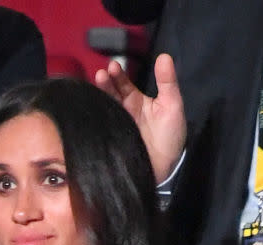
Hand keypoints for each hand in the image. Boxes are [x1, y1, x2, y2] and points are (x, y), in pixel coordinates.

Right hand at [95, 53, 185, 183]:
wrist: (165, 170)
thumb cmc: (171, 137)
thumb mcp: (172, 106)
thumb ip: (168, 82)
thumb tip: (164, 56)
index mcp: (136, 102)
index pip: (123, 84)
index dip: (118, 75)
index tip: (113, 66)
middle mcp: (123, 112)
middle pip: (110, 94)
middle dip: (106, 83)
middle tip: (102, 74)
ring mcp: (115, 126)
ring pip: (103, 108)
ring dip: (99, 96)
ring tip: (97, 83)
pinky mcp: (109, 140)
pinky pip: (99, 127)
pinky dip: (94, 117)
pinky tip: (90, 107)